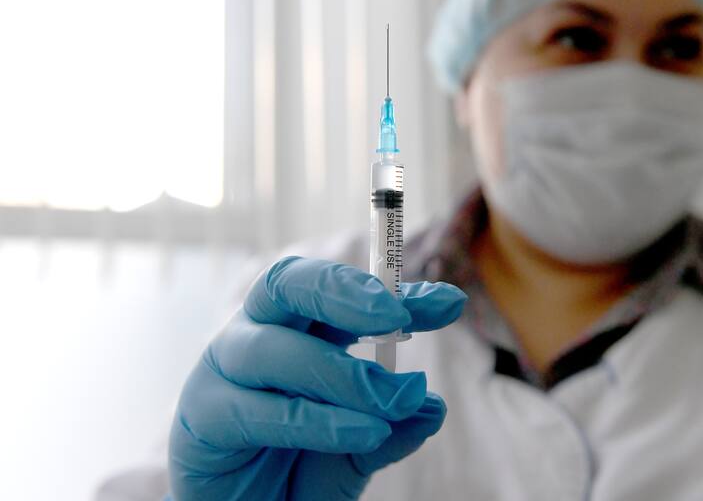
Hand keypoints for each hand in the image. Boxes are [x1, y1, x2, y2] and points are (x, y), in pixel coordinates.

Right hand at [167, 256, 466, 499]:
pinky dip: (314, 420)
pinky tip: (362, 432)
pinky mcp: (202, 417)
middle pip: (288, 285)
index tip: (449, 302)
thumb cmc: (295, 470)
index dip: (396, 292)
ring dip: (340, 372)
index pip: (344, 294)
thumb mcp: (356, 448)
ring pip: (273, 347)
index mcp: (298, 331)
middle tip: (395, 314)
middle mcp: (258, 336)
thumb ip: (390, 427)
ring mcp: (222, 371)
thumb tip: (431, 407)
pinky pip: (255, 410)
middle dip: (346, 292)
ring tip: (393, 401)